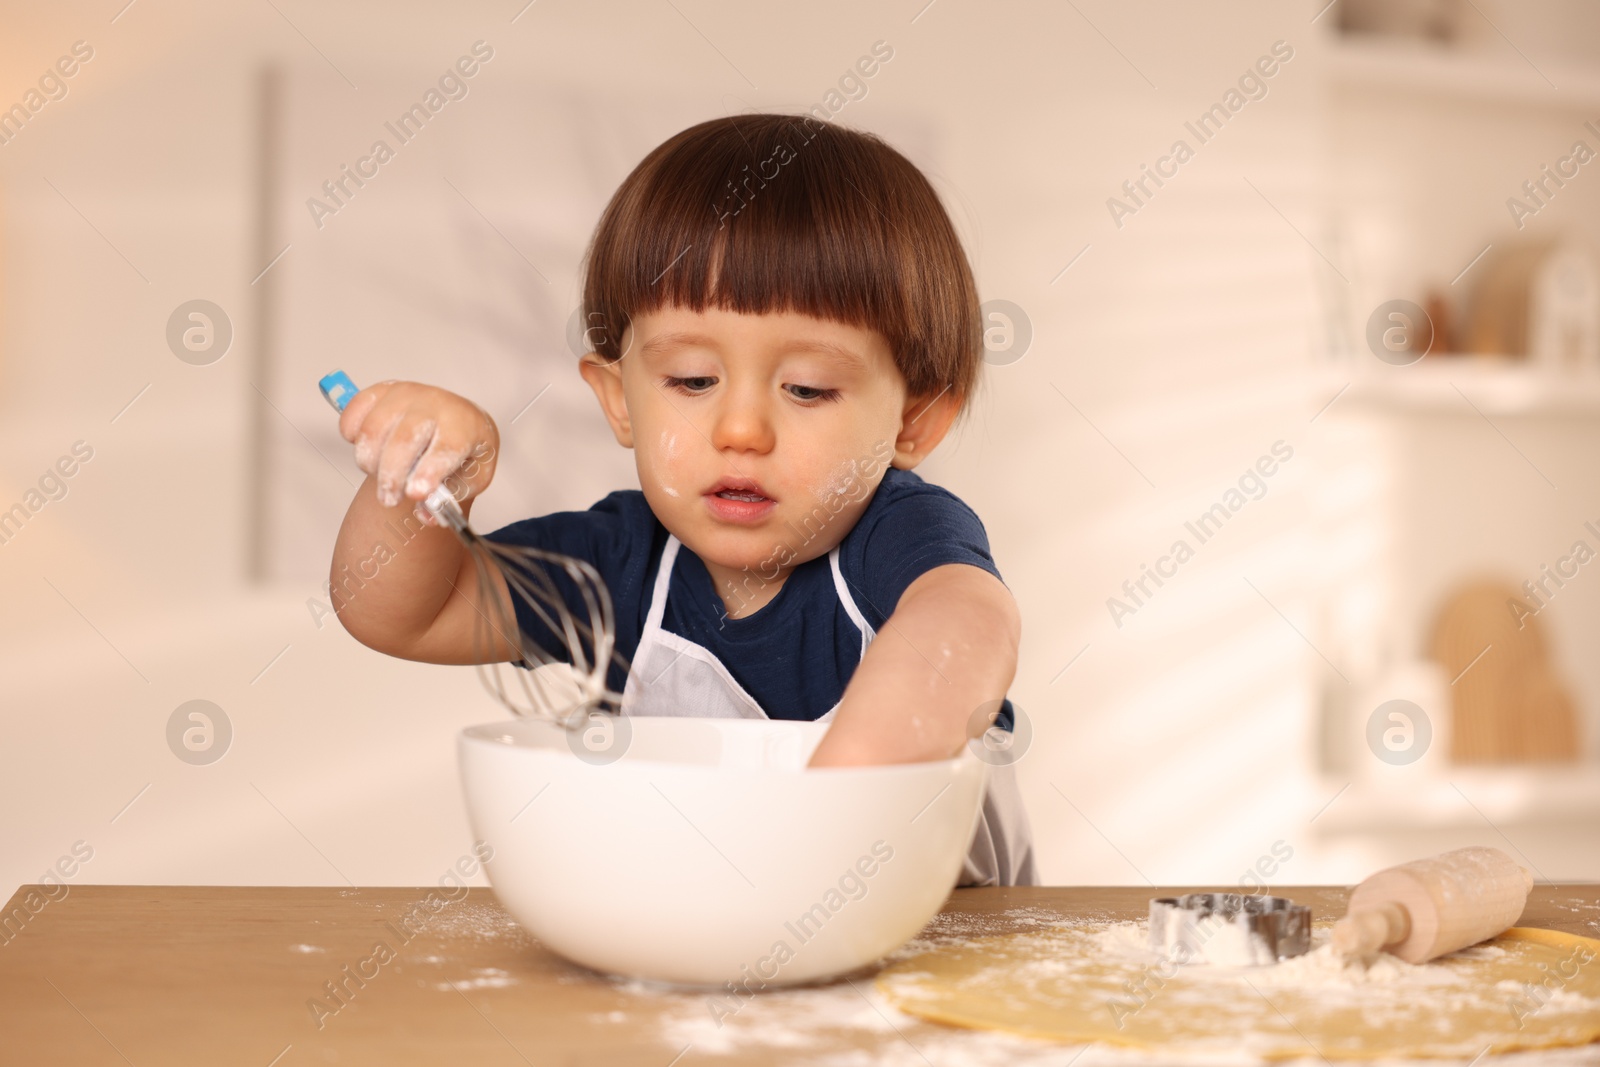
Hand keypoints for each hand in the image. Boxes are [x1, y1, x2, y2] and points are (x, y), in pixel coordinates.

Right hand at [337, 380, 499, 521]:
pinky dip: (352, 436)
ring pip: (373, 429)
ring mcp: (406, 393)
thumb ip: (449, 498)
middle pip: (404, 439)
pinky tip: (368, 451)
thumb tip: (425, 515)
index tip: (415, 494)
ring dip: (370, 462)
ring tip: (382, 477)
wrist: (457, 420)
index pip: (447, 447)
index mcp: (465, 424)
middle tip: (389, 499)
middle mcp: (435, 402)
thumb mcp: (472, 478)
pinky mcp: (381, 391)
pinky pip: (354, 414)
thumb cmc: (465, 450)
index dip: (429, 472)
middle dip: (391, 476)